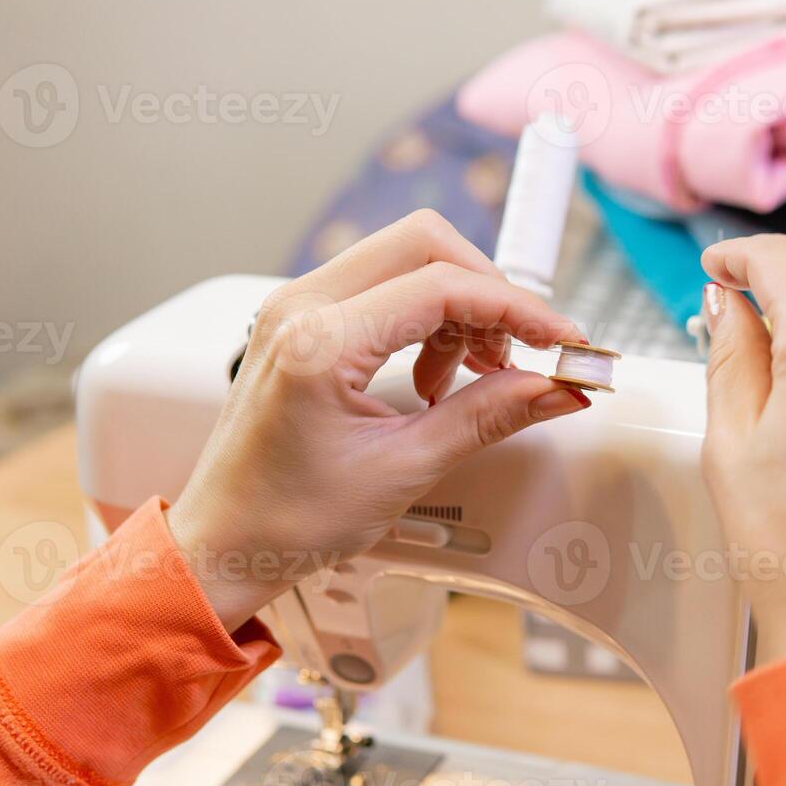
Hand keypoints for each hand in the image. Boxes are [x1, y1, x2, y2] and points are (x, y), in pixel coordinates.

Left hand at [169, 210, 590, 630]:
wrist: (224, 542)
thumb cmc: (288, 519)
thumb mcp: (404, 469)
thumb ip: (488, 417)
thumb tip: (555, 388)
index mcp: (319, 342)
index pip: (442, 287)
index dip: (517, 310)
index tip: (561, 342)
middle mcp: (301, 305)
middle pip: (425, 243)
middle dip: (488, 292)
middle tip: (523, 351)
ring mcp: (297, 305)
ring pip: (406, 257)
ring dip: (458, 305)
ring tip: (472, 376)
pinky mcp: (303, 318)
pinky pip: (382, 285)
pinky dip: (427, 316)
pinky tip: (438, 375)